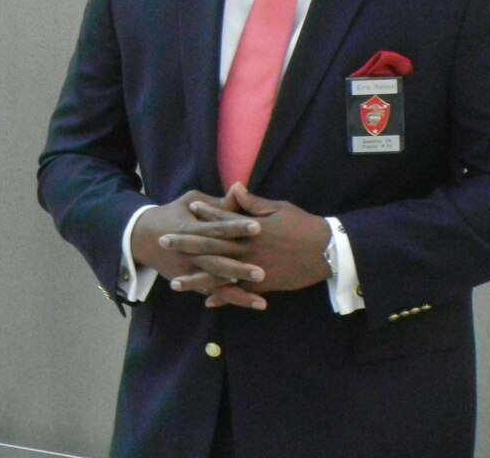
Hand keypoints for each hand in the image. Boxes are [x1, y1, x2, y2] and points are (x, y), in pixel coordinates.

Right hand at [130, 190, 266, 308]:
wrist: (142, 237)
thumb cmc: (173, 214)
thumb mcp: (190, 201)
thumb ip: (216, 202)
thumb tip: (239, 189)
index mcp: (190, 228)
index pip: (216, 228)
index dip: (235, 227)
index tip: (258, 227)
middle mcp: (189, 252)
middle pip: (215, 261)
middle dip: (238, 268)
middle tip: (262, 272)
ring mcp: (187, 269)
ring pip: (214, 282)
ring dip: (236, 292)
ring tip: (260, 300)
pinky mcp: (189, 281)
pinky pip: (211, 292)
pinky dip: (229, 299)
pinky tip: (250, 303)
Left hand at [188, 184, 331, 307]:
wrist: (327, 251)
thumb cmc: (303, 225)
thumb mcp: (278, 209)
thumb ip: (253, 203)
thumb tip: (234, 188)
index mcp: (249, 227)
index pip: (220, 219)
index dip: (202, 213)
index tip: (185, 208)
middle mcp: (246, 248)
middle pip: (210, 246)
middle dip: (184, 245)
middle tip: (162, 243)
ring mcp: (253, 268)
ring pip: (218, 274)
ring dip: (196, 279)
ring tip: (175, 282)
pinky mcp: (262, 284)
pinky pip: (238, 292)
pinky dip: (223, 297)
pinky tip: (206, 301)